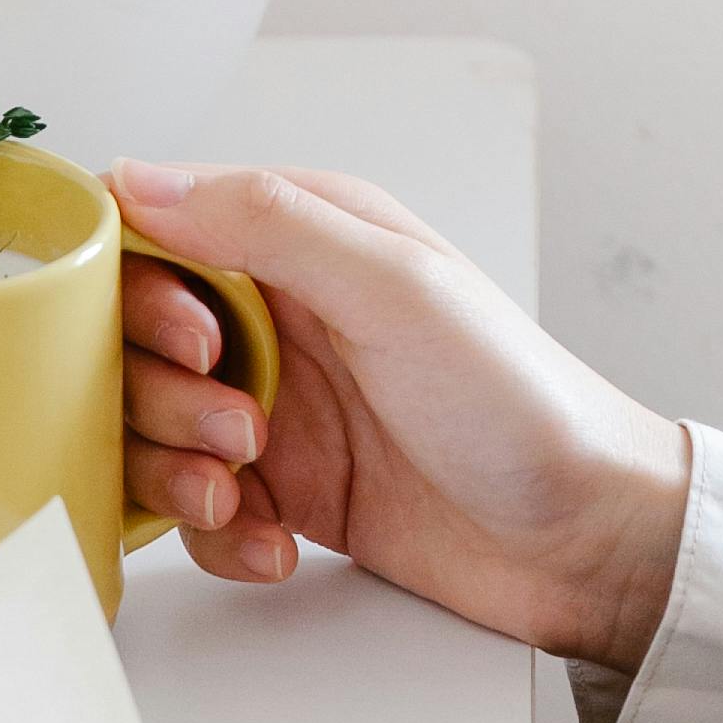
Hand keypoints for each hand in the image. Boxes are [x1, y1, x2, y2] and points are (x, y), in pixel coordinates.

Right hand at [114, 162, 688, 669]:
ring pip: (153, 429)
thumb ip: (264, 222)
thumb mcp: (394, 288)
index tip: (187, 339)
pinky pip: (195, 511)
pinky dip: (218, 537)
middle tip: (240, 429)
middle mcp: (280, 316)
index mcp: (306, 238)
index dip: (139, 288)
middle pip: (135, 340)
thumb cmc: (520, 401)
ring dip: (179, 471)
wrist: (586, 538)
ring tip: (245, 493)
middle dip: (164, 395)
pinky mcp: (286, 490)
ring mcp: (277, 406)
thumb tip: (138, 178)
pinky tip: (276, 544)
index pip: (157, 230)